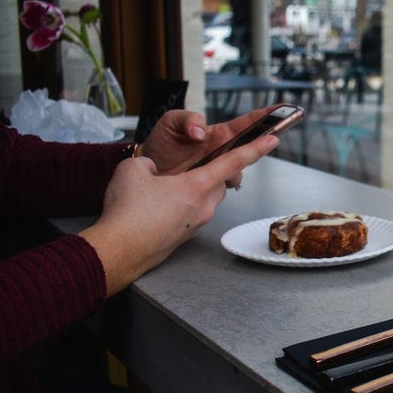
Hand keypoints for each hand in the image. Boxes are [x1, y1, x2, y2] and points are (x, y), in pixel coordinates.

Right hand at [78, 132, 279, 295]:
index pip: (233, 162)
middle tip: (188, 166)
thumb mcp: (133, 169)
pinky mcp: (184, 237)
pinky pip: (189, 214)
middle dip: (209, 171)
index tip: (274, 141)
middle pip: (217, 182)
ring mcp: (196, 225)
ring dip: (192, 190)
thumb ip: (150, 164)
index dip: (255, 149)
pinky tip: (153, 208)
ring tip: (161, 188)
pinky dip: (179, 206)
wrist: (118, 251)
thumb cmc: (127, 211)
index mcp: (198, 186)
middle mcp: (204, 206)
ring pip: (204, 199)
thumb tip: (153, 172)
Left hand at [138, 106, 278, 176]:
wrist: (144, 173)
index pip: (245, 124)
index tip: (283, 110)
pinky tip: (204, 183)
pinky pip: (223, 189)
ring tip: (212, 169)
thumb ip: (187, 120)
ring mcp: (217, 171)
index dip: (265, 117)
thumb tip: (202, 131)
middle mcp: (221, 153)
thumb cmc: (159, 145)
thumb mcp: (170, 123)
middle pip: (249, 150)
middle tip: (270, 140)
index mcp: (217, 135)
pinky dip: (218, 186)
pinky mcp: (209, 189)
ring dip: (232, 172)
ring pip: (238, 173)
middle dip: (261, 145)